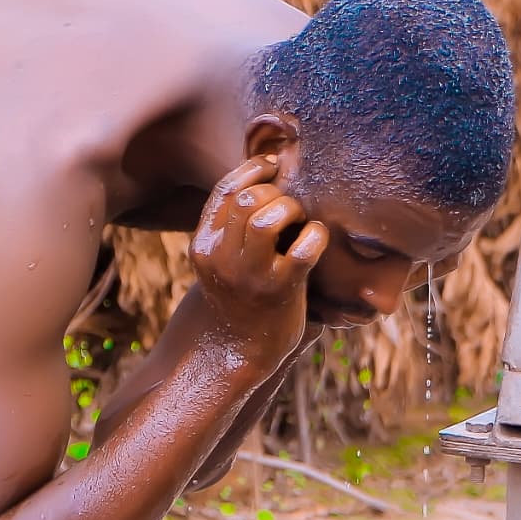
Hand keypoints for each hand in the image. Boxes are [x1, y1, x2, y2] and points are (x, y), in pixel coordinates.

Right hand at [189, 155, 326, 355]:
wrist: (238, 352)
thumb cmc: (238, 298)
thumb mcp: (220, 260)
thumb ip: (231, 225)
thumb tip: (263, 176)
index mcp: (203, 245)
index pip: (224, 191)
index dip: (252, 170)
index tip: (273, 167)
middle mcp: (221, 258)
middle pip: (248, 199)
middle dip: (276, 193)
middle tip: (291, 208)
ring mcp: (250, 274)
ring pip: (268, 217)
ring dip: (292, 210)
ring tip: (300, 222)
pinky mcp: (280, 289)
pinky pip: (304, 247)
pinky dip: (316, 235)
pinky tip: (316, 240)